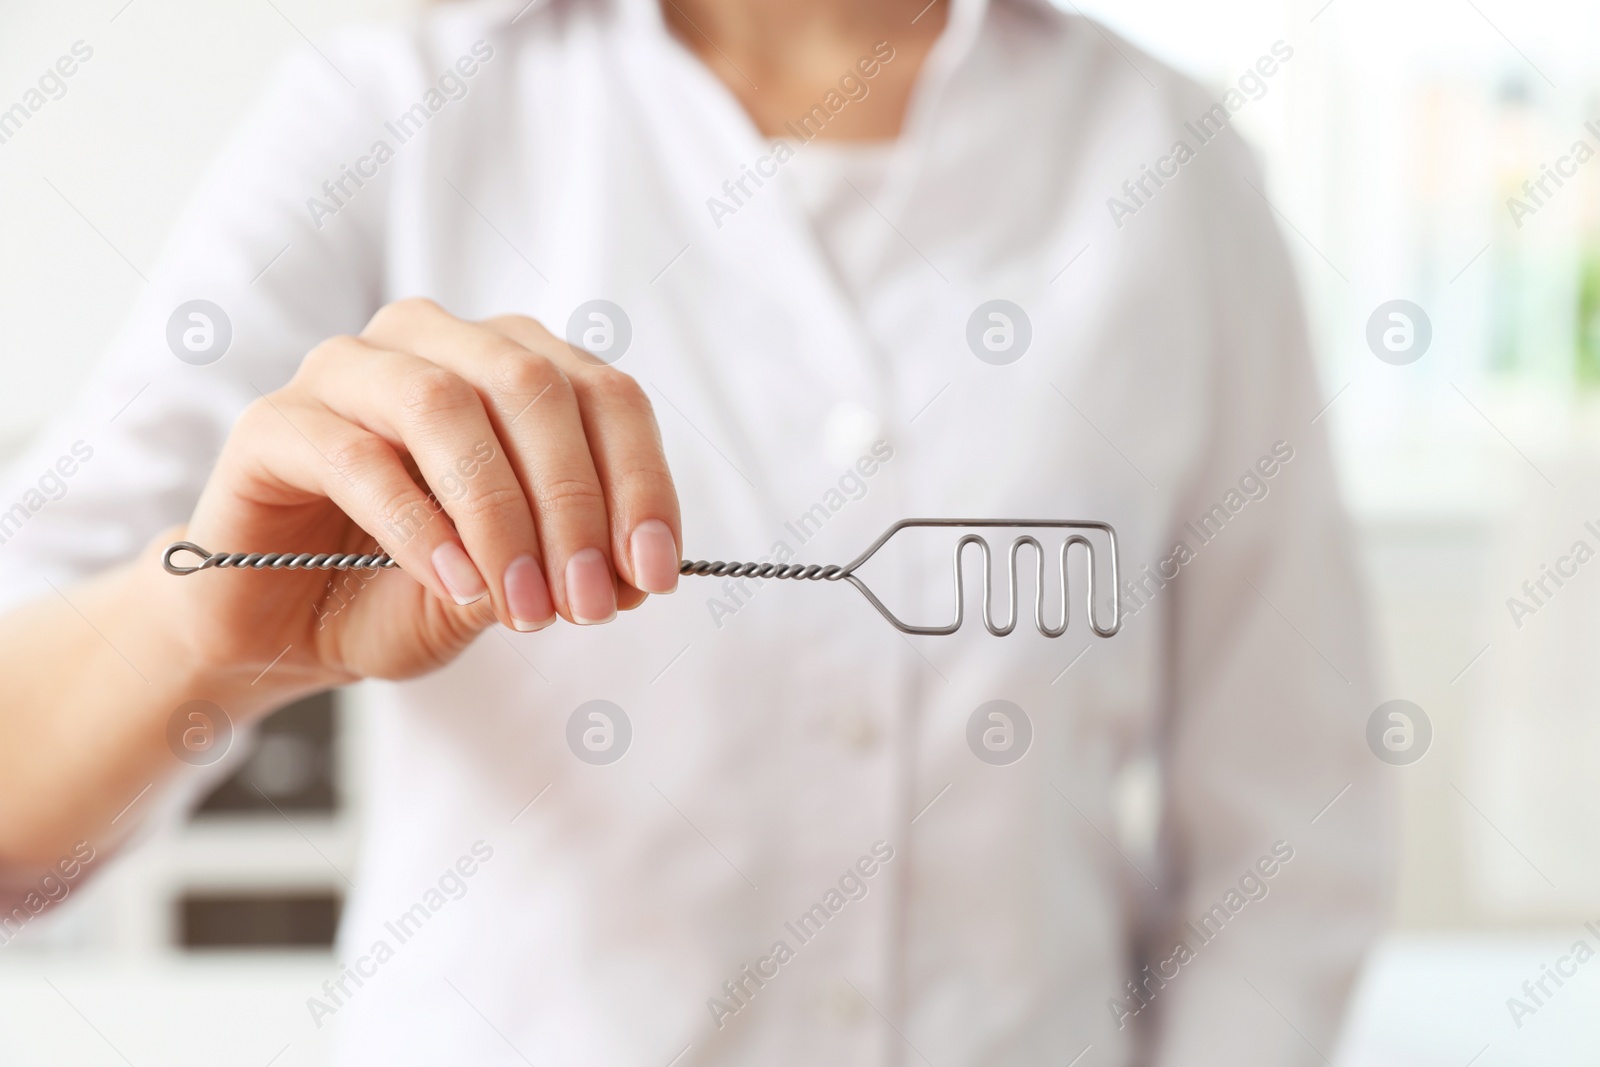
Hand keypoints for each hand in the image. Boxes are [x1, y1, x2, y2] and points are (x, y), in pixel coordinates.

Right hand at [167, 298, 679, 689]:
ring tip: (524, 604)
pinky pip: (357, 456)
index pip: (604, 395)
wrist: (282, 629)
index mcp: (509, 364)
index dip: (641, 483)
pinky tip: (454, 584)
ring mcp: (348, 370)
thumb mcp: (511, 587)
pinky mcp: (275, 421)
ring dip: (500, 515)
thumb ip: (569, 565)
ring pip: (446, 407)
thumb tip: (631, 573)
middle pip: (533, 388)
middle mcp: (434, 344)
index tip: (654, 574)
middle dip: (575, 504)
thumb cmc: (402, 591)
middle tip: (586, 602)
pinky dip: (420, 525)